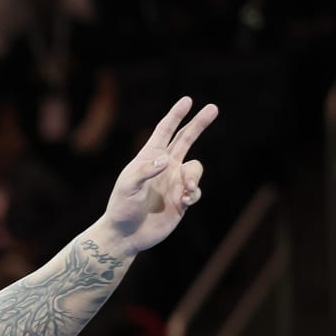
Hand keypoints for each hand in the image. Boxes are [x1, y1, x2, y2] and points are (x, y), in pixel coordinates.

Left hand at [99, 96, 216, 255]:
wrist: (126, 235)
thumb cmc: (121, 208)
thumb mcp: (127, 187)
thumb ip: (144, 171)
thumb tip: (166, 160)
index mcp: (148, 159)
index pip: (164, 132)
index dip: (176, 115)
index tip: (187, 100)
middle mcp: (164, 167)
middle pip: (186, 139)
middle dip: (199, 124)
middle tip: (213, 107)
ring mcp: (174, 183)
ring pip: (196, 168)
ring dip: (194, 177)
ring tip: (186, 190)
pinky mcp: (182, 199)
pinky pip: (196, 190)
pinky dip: (194, 194)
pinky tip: (183, 203)